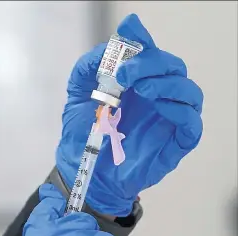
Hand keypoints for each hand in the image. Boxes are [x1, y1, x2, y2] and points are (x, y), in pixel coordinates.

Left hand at [56, 13, 203, 216]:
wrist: (79, 168)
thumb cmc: (82, 134)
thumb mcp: (77, 96)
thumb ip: (88, 69)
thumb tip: (106, 48)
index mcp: (137, 82)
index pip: (151, 55)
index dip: (145, 43)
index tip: (129, 35)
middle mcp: (156, 97)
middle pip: (172, 69)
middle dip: (150, 64)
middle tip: (124, 75)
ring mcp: (167, 120)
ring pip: (189, 93)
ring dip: (168, 85)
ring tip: (142, 88)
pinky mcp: (174, 144)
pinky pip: (191, 124)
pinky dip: (181, 111)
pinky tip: (160, 107)